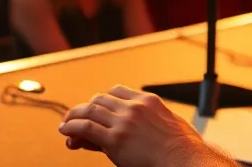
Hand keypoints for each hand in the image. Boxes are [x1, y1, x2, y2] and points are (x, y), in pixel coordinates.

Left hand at [59, 86, 220, 166]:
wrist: (184, 161)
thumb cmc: (183, 149)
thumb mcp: (170, 124)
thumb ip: (153, 120)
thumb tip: (145, 127)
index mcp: (148, 101)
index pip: (116, 91)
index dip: (102, 100)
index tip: (95, 108)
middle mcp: (133, 107)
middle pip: (100, 99)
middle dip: (86, 108)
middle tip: (76, 118)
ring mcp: (123, 122)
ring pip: (90, 110)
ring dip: (74, 116)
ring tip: (66, 124)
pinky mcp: (115, 140)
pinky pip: (86, 128)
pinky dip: (72, 127)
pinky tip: (66, 131)